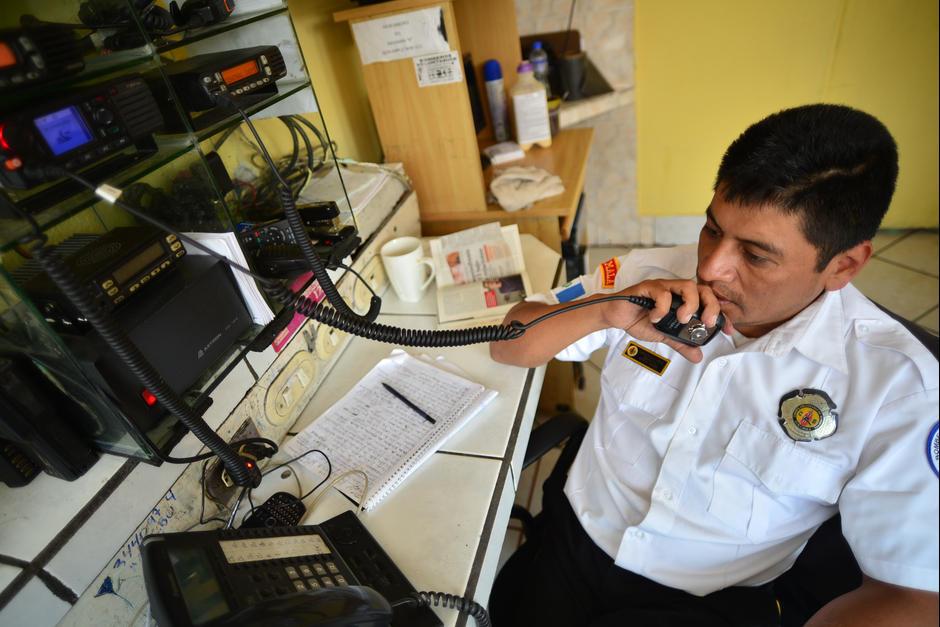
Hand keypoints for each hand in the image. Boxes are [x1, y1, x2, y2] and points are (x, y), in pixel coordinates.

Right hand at [602, 279, 730, 362]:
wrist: (615, 315)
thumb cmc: (638, 319)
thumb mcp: (664, 335)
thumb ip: (681, 343)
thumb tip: (697, 356)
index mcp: (683, 299)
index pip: (709, 300)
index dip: (722, 314)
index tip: (728, 330)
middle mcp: (676, 290)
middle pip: (703, 289)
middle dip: (711, 306)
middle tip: (707, 323)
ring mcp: (662, 286)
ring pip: (687, 285)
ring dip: (690, 304)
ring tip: (682, 319)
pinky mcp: (647, 287)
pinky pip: (662, 293)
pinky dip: (662, 308)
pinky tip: (655, 318)